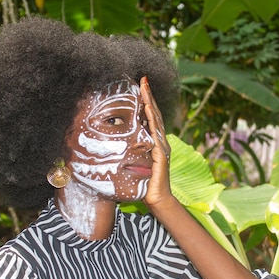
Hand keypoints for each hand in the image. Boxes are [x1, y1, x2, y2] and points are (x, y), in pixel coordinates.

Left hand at [140, 76, 172, 209]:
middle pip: (154, 113)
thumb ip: (131, 152)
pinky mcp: (160, 153)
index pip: (150, 117)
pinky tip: (146, 109)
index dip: (146, 101)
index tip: (139, 85)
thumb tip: (116, 144)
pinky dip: (151, 119)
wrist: (157, 199)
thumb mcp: (137, 163)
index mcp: (155, 142)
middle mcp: (161, 141)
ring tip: (144, 87)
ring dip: (150, 102)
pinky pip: (155, 133)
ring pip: (155, 119)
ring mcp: (162, 146)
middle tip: (143, 79)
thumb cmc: (145, 184)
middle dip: (149, 95)